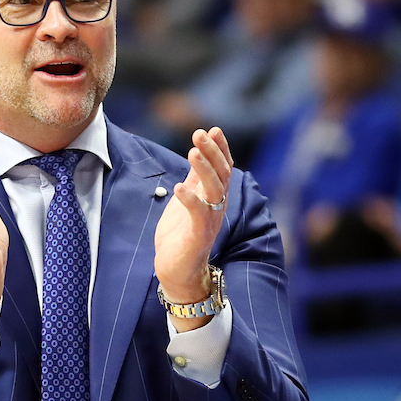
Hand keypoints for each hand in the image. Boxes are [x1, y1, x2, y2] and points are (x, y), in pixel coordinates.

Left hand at [154, 127, 232, 329]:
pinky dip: (189, 200)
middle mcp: (216, 207)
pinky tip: (178, 187)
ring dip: (204, 169)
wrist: (177, 272)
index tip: (213, 129)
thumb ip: (195, 179)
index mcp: (214, 197)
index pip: (223, 167)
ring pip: (214, 190)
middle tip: (200, 133)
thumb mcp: (187, 200)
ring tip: (192, 151)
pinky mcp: (198, 235)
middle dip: (212, 152)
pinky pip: (198, 214)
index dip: (220, 148)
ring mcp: (209, 221)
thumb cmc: (181, 236)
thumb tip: (199, 152)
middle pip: (221, 174)